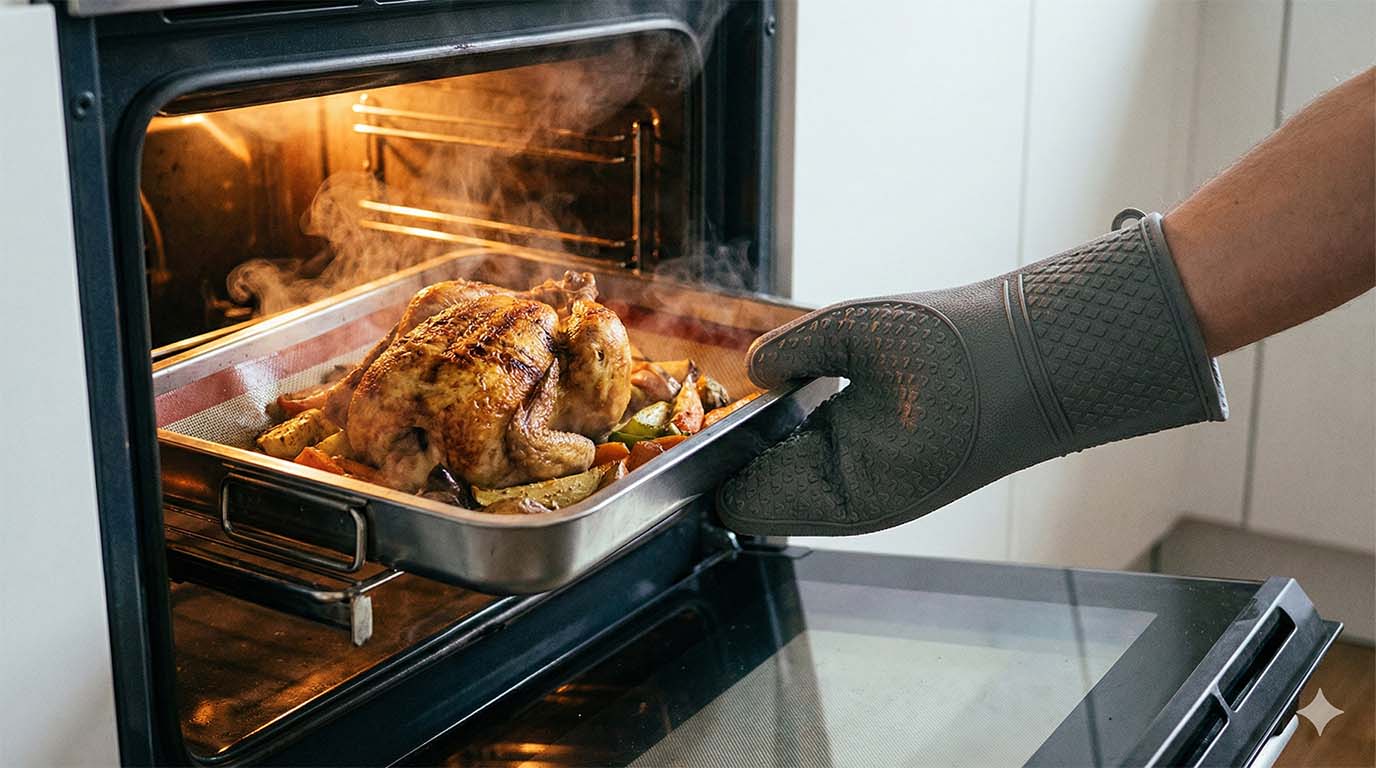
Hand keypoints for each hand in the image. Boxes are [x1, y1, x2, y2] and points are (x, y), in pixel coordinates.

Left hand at [718, 213, 1226, 535]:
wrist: (1050, 357)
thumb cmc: (965, 351)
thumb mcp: (862, 330)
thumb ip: (792, 349)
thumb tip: (752, 370)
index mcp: (844, 490)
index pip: (740, 502)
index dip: (702, 466)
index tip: (676, 426)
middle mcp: (853, 504)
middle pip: (756, 494)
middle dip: (728, 454)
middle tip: (695, 406)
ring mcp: (869, 489)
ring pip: (785, 478)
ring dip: (762, 443)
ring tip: (743, 398)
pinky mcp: (884, 465)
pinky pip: (817, 460)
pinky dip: (795, 434)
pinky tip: (792, 396)